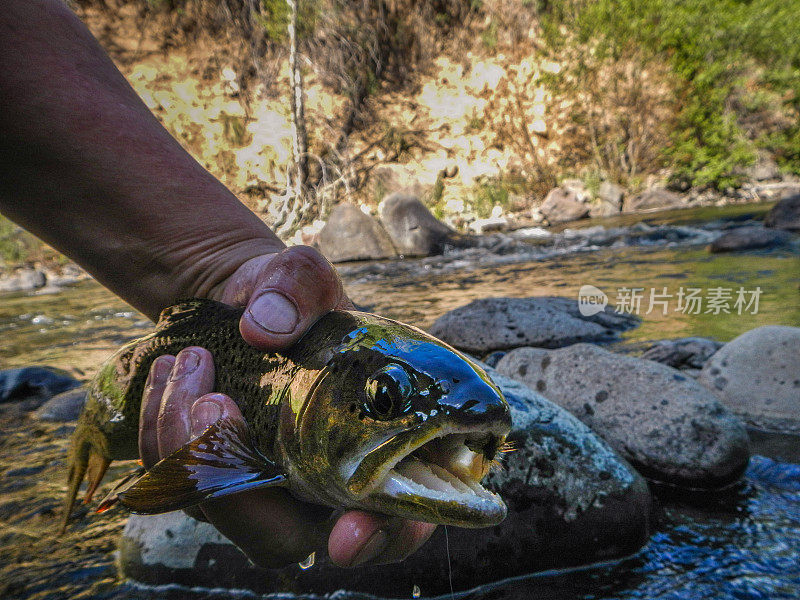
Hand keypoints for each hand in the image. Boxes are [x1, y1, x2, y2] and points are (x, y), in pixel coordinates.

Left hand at [139, 246, 435, 567]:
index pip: (393, 519)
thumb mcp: (304, 277)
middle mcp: (314, 483)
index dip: (381, 537)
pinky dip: (157, 427)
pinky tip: (166, 372)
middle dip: (238, 492)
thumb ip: (300, 287)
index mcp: (368, 447)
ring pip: (217, 512)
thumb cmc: (292, 298)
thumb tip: (264, 327)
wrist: (238, 302)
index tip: (348, 529)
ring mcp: (258, 489)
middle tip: (214, 404)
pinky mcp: (209, 478)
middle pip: (284, 540)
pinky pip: (172, 481)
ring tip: (188, 361)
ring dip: (183, 443)